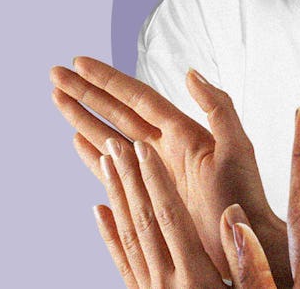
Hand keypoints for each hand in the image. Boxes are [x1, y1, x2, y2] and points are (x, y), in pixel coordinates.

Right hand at [51, 61, 289, 284]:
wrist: (241, 238)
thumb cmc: (244, 195)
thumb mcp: (236, 146)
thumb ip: (217, 107)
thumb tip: (190, 72)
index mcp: (183, 130)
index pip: (138, 98)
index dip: (108, 80)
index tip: (79, 62)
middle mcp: (164, 145)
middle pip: (117, 111)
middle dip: (86, 92)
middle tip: (55, 73)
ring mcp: (152, 168)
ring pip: (109, 135)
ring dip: (83, 116)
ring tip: (56, 97)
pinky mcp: (145, 192)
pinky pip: (112, 167)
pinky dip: (93, 153)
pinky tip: (77, 139)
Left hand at [93, 138, 223, 287]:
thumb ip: (248, 259)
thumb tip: (234, 215)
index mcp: (195, 277)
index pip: (170, 217)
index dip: (156, 179)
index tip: (143, 148)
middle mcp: (166, 283)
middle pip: (142, 221)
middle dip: (129, 178)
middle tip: (115, 143)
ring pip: (128, 237)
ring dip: (116, 196)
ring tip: (105, 163)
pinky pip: (122, 262)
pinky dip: (109, 234)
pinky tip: (100, 211)